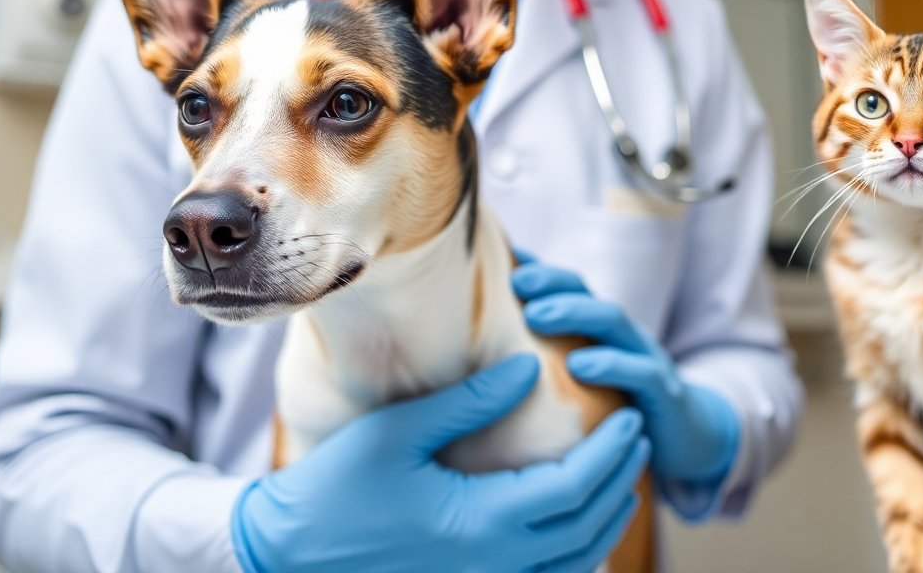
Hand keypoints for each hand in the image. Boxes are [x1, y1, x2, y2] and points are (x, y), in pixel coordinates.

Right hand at [232, 354, 649, 572]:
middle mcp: (495, 564)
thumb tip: (531, 369)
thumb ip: (472, 401)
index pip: (575, 487)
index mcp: (484, 522)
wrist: (284, 556)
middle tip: (638, 440)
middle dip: (621, 481)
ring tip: (621, 480)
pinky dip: (574, 555)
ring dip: (605, 520)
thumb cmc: (335, 491)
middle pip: (586, 526)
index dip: (611, 452)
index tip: (632, 418)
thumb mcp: (401, 434)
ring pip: (573, 562)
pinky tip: (577, 530)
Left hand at [514, 261, 739, 487]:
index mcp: (600, 330)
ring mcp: (647, 359)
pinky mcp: (664, 394)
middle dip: (552, 284)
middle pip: (589, 295)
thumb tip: (491, 337)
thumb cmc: (619, 406)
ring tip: (535, 316)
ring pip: (614, 324)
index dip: (540, 272)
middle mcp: (623, 336)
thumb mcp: (583, 377)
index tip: (505, 262)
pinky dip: (611, 366)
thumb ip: (546, 355)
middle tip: (515, 282)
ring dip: (575, 314)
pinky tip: (579, 367)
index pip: (571, 288)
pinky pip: (641, 373)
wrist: (685, 439)